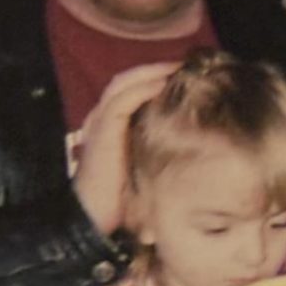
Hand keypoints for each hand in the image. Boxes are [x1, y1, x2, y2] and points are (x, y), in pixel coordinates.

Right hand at [73, 63, 179, 234]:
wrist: (93, 221)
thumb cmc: (121, 203)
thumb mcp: (145, 170)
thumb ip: (159, 151)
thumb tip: (192, 145)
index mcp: (110, 125)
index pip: (133, 90)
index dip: (158, 79)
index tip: (188, 76)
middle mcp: (101, 118)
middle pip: (129, 80)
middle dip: (158, 69)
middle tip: (189, 64)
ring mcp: (99, 122)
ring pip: (125, 83)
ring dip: (153, 72)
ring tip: (180, 67)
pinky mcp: (102, 131)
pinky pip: (123, 100)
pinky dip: (144, 88)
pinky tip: (165, 83)